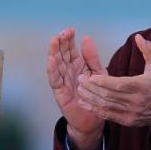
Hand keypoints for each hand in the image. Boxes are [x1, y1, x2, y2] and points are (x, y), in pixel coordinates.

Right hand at [47, 28, 106, 149]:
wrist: (93, 119)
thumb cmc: (95, 95)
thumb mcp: (98, 73)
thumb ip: (92, 57)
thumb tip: (86, 38)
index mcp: (77, 65)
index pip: (70, 49)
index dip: (69, 39)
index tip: (71, 30)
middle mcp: (67, 71)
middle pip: (61, 54)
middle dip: (61, 43)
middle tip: (63, 33)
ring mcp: (62, 81)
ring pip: (56, 64)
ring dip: (54, 52)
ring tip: (54, 41)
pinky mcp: (59, 92)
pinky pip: (54, 79)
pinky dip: (52, 70)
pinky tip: (51, 60)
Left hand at [74, 34, 150, 135]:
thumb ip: (148, 50)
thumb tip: (138, 37)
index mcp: (142, 87)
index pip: (120, 86)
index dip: (104, 82)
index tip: (91, 77)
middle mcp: (135, 102)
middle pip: (110, 96)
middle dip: (92, 89)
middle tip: (79, 79)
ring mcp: (130, 113)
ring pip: (106, 106)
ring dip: (90, 98)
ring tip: (79, 89)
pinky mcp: (126, 121)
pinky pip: (107, 115)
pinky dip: (94, 109)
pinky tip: (84, 102)